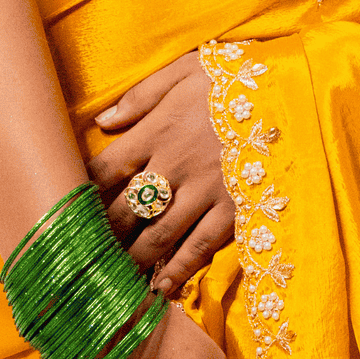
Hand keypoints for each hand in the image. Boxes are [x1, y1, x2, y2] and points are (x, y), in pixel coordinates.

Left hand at [90, 51, 235, 299]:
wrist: (290, 88)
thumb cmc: (233, 77)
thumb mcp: (183, 71)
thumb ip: (140, 97)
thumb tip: (101, 122)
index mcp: (156, 130)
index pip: (105, 169)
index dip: (82, 194)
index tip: (68, 213)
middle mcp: (174, 165)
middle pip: (126, 209)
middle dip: (103, 236)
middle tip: (86, 257)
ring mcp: (204, 191)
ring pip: (158, 234)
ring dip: (133, 259)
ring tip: (116, 279)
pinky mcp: (233, 208)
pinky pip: (201, 245)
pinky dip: (179, 269)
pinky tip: (161, 288)